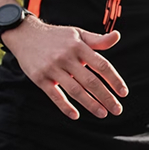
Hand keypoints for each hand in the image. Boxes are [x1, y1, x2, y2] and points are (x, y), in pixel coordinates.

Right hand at [5, 19, 127, 119]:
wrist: (25, 34)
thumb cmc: (57, 37)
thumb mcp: (77, 34)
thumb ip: (97, 40)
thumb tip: (116, 36)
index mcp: (78, 46)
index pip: (101, 65)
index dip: (114, 79)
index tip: (123, 93)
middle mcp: (66, 57)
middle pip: (90, 81)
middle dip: (106, 97)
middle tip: (117, 110)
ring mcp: (52, 68)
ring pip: (74, 90)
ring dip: (90, 104)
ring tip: (103, 114)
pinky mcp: (39, 78)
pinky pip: (54, 95)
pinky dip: (65, 106)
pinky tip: (76, 115)